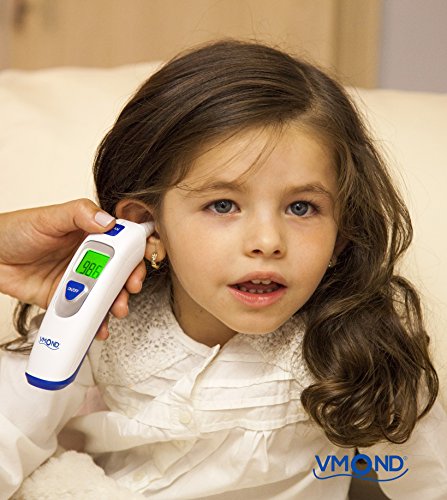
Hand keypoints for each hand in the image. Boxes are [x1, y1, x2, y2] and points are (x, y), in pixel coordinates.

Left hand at [0, 199, 146, 338]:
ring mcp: (80, 279)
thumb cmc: (16, 231)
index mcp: (91, 234)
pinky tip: (99, 326)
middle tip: (130, 288)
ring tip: (116, 309)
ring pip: (107, 294)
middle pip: (120, 271)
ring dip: (116, 304)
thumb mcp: (49, 216)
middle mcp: (89, 257)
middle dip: (130, 282)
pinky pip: (86, 312)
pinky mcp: (67, 298)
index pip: (122, 242)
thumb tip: (107, 221)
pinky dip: (95, 322)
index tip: (142, 259)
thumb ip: (79, 214)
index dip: (136, 251)